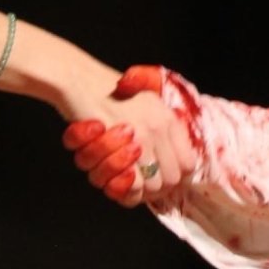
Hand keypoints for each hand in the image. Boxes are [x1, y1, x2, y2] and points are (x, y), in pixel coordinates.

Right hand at [62, 65, 195, 208]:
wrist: (80, 81)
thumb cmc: (109, 98)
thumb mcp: (146, 109)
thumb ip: (162, 137)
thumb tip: (170, 176)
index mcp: (170, 120)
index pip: (188, 165)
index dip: (171, 178)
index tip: (153, 179)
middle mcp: (160, 126)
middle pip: (172, 180)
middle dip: (152, 188)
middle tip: (131, 181)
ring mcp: (140, 132)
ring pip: (151, 185)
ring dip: (132, 186)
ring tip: (117, 174)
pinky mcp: (117, 139)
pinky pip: (130, 181)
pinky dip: (119, 184)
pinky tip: (108, 174)